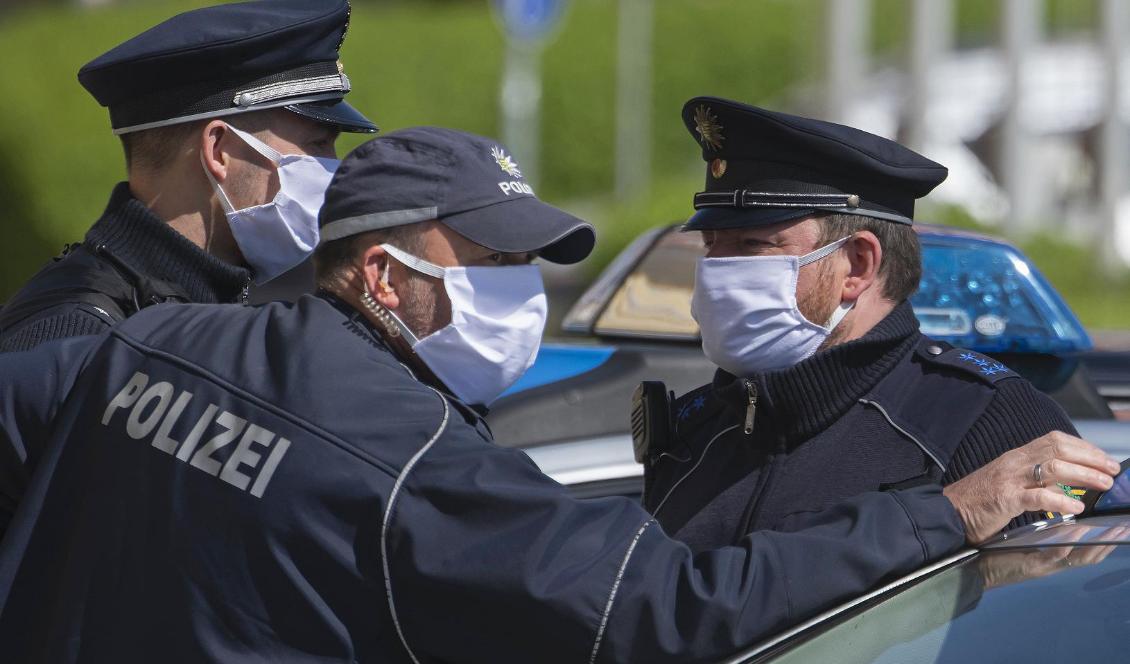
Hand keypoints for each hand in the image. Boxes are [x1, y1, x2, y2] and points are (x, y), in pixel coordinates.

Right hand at [943, 431, 1119, 544]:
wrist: (947, 511)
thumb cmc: (978, 500)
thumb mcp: (1009, 481)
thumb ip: (1035, 478)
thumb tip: (1067, 480)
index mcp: (1016, 456)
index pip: (1055, 440)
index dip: (1084, 446)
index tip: (1104, 458)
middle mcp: (1014, 462)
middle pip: (1059, 449)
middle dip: (1091, 458)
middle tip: (1112, 470)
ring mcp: (1009, 479)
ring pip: (1053, 468)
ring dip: (1084, 475)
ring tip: (1103, 484)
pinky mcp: (1004, 499)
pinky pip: (1037, 497)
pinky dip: (1060, 500)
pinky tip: (1076, 507)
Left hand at [978, 526, 1129, 588]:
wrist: (973, 561)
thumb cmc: (1000, 548)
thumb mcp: (1029, 536)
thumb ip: (1047, 523)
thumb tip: (1061, 502)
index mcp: (1056, 551)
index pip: (1089, 543)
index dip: (1107, 533)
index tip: (1121, 520)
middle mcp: (1055, 560)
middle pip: (1090, 551)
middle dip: (1110, 538)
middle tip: (1124, 523)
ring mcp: (1044, 564)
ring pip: (1077, 556)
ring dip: (1096, 543)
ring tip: (1109, 528)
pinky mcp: (1030, 567)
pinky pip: (1051, 556)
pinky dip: (1065, 546)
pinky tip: (1073, 533)